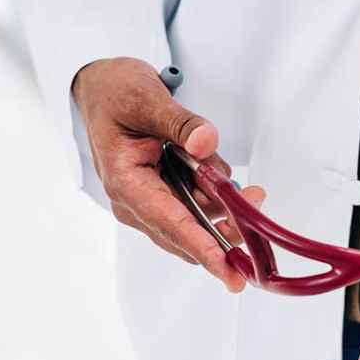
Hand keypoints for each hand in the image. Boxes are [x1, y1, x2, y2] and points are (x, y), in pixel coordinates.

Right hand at [72, 57, 263, 291]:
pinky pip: (199, 206)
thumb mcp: (148, 99)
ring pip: (199, 221)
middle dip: (228, 224)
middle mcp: (136, 203)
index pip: (170, 225)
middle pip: (190, 232)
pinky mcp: (164, 196)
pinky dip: (216, 195)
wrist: (103, 89)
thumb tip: (205, 143)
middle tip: (256, 199)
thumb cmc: (117, 94)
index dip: (204, 248)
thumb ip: (180, 122)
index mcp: (126, 183)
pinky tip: (218, 175)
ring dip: (223, 203)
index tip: (230, 270)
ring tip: (230, 174)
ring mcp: (150, 203)